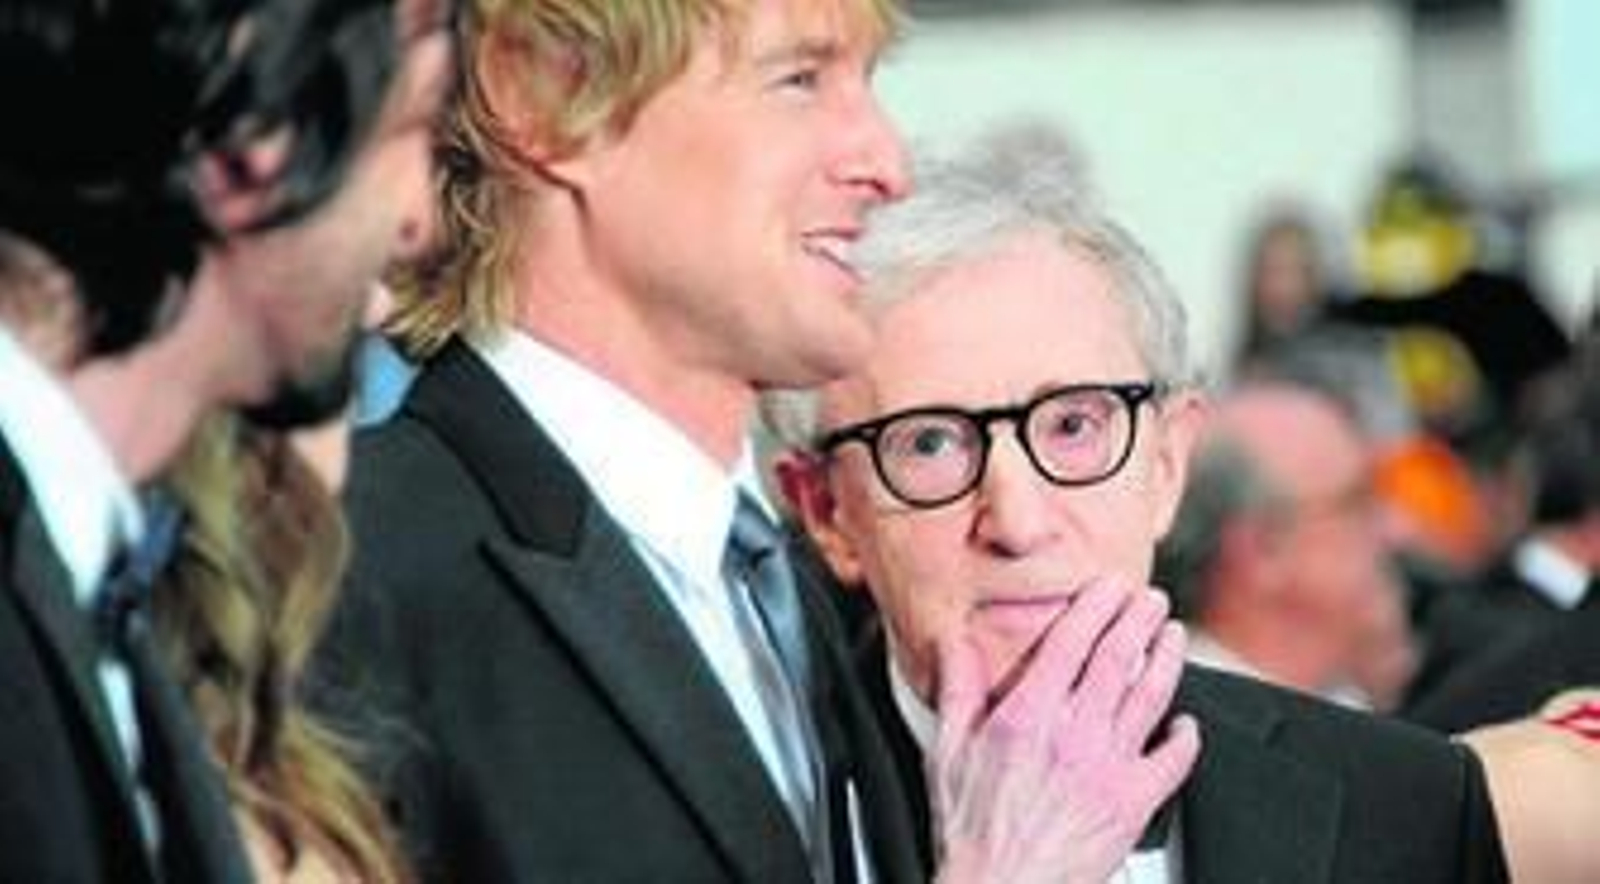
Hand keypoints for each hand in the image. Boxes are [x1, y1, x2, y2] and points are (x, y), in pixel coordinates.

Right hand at [931, 580, 1199, 883]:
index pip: (1071, 643)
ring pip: (1150, 697)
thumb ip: (955, 689)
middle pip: (1118, 659)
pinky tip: (1186, 724)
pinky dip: (1185, 737)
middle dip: (1138, 620)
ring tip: (1173, 635)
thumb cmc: (971, 831)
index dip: (1095, 606)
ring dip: (1167, 659)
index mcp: (1028, 716)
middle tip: (1151, 599)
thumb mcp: (946, 751)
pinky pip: (1172, 761)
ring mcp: (1108, 767)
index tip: (1108, 587)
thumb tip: (954, 643)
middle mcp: (1073, 734)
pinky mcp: (1133, 802)